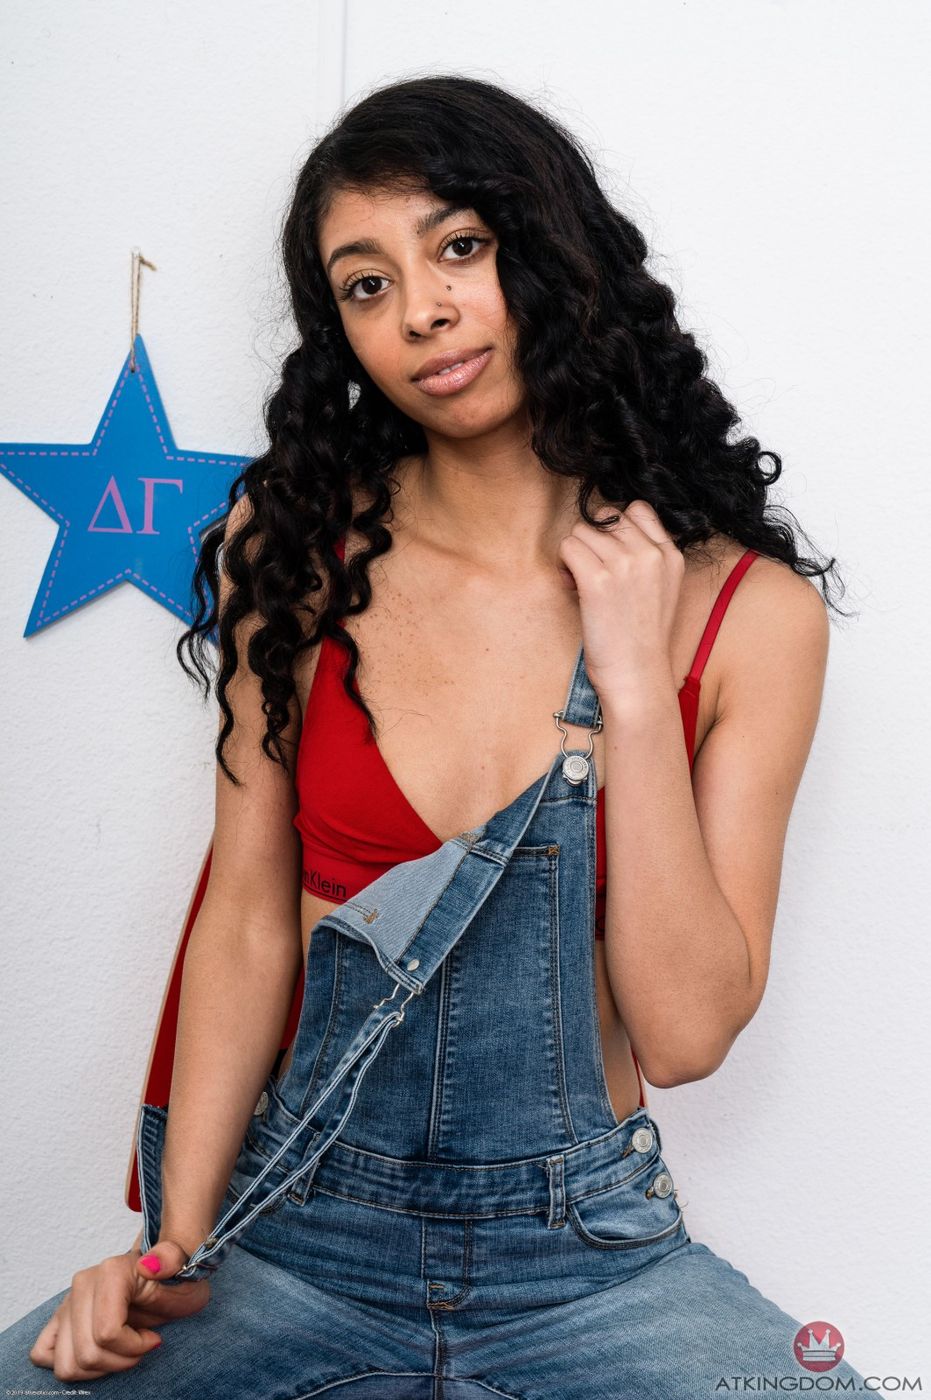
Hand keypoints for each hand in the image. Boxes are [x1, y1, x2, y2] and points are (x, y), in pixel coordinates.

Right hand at [28, 1238, 209, 1381]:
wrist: (165, 1276)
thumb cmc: (175, 1280)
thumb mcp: (186, 1271)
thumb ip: (172, 1257)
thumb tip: (148, 1265)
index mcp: (111, 1270)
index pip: (107, 1333)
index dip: (134, 1346)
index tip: (154, 1338)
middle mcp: (83, 1282)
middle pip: (87, 1354)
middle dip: (120, 1361)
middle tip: (141, 1346)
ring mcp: (68, 1301)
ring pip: (67, 1363)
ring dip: (99, 1368)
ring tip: (122, 1349)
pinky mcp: (59, 1318)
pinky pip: (44, 1354)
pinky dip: (74, 1365)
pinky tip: (100, 1351)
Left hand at [557, 500, 684, 699]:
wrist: (637, 675)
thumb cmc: (641, 639)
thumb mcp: (661, 589)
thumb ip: (644, 558)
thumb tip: (601, 535)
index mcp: (670, 554)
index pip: (637, 508)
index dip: (615, 527)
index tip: (609, 554)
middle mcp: (650, 553)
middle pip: (605, 517)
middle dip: (592, 540)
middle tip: (591, 571)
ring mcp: (624, 564)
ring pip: (581, 530)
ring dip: (575, 554)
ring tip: (581, 583)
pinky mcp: (598, 579)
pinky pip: (568, 547)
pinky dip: (564, 565)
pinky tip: (572, 587)